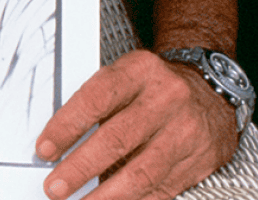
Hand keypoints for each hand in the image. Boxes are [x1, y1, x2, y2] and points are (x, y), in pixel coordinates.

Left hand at [36, 49, 238, 199]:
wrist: (213, 87)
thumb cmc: (156, 83)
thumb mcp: (125, 74)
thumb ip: (96, 102)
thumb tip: (59, 141)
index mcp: (139, 70)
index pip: (95, 99)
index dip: (65, 128)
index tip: (45, 149)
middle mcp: (166, 99)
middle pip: (116, 139)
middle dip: (80, 168)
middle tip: (56, 186)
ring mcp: (186, 131)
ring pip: (141, 172)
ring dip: (106, 196)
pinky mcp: (200, 160)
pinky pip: (162, 189)